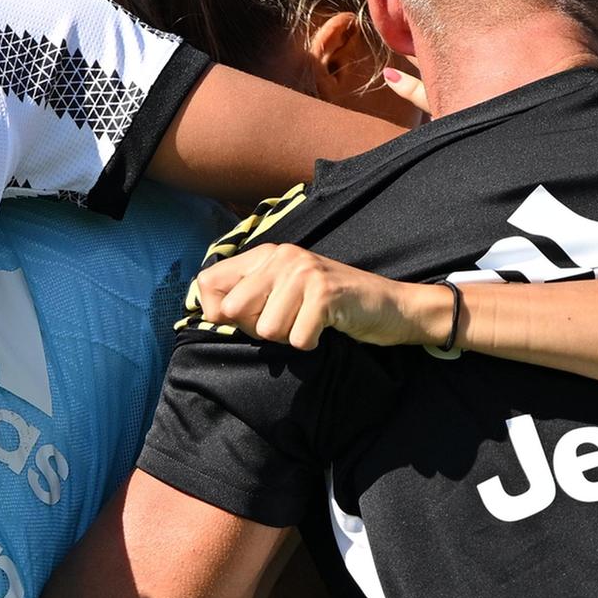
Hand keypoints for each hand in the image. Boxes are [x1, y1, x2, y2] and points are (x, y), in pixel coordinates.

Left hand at [193, 243, 444, 350]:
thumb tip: (210, 313)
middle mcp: (282, 256)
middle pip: (234, 310)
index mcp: (266, 254)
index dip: (218, 311)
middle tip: (288, 321)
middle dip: (257, 328)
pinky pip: (296, 339)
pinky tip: (325, 329)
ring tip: (309, 322)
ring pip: (267, 329)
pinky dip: (310, 343)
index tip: (247, 318)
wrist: (388, 306)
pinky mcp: (325, 294)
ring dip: (288, 336)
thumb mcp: (283, 294)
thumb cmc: (329, 306)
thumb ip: (246, 299)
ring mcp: (304, 272)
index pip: (208, 282)